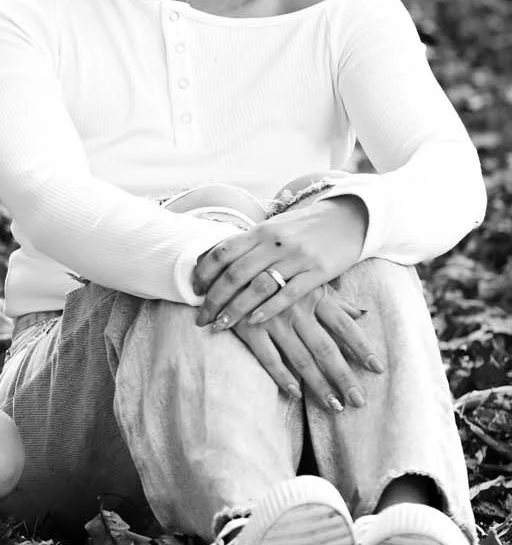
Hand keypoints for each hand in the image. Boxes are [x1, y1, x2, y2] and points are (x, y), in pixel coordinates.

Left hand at [194, 194, 366, 330]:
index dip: (204, 273)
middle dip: (214, 299)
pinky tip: (254, 322)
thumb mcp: (273, 228)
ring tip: (221, 325)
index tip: (194, 292)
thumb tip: (211, 260)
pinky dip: (269, 309)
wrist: (349, 219)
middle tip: (202, 318)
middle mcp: (276, 243)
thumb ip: (247, 244)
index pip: (222, 252)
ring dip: (236, 309)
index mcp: (261, 230)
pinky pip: (289, 294)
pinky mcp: (319, 272)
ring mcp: (297, 257)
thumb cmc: (304, 227)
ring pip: (258, 287)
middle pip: (235, 274)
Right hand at [225, 286, 382, 411]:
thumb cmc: (273, 273)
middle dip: (344, 376)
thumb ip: (334, 300)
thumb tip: (362, 313)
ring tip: (334, 405)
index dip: (361, 347)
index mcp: (314, 295)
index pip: (344, 326)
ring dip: (318, 384)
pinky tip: (296, 393)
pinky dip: (282, 376)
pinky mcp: (249, 328)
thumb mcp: (305, 280)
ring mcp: (272, 320)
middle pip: (326, 349)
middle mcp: (297, 309)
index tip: (377, 368)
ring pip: (301, 358)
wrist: (228, 265)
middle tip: (358, 400)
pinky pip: (268, 357)